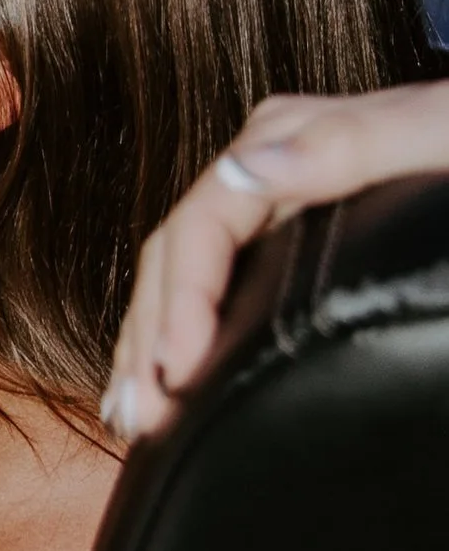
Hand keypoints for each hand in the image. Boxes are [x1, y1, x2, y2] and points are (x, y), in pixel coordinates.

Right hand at [104, 82, 448, 440]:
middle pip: (173, 256)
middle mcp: (262, 167)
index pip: (200, 224)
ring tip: (132, 417)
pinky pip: (208, 284)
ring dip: (145, 347)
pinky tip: (160, 377)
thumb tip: (249, 170)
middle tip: (141, 417)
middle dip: (147, 340)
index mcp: (283, 137)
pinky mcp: (282, 235)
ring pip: (176, 275)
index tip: (178, 369)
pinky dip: (170, 334)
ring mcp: (267, 202)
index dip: (179, 301)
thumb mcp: (430, 133)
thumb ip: (348, 145)